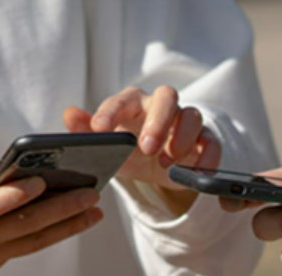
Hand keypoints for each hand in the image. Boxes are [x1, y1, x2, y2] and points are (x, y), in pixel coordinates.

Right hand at [0, 171, 102, 275]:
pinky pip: (25, 248)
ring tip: (95, 210)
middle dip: (60, 209)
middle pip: (21, 226)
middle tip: (91, 193)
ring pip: (32, 242)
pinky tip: (73, 219)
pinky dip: (51, 233)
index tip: (39, 183)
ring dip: (68, 226)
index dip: (12, 197)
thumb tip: (8, 180)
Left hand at [62, 86, 221, 212]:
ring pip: (192, 116)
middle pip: (167, 97)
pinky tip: (196, 173)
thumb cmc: (128, 149)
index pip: (124, 99)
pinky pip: (212, 143)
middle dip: (158, 121)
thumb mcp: (107, 145)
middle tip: (146, 147)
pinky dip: (207, 158)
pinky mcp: (204, 141)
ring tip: (165, 162)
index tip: (99, 129)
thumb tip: (69, 114)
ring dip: (181, 138)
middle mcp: (162, 107)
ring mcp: (186, 122)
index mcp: (134, 104)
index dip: (111, 111)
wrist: (155, 166)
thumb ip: (86, 130)